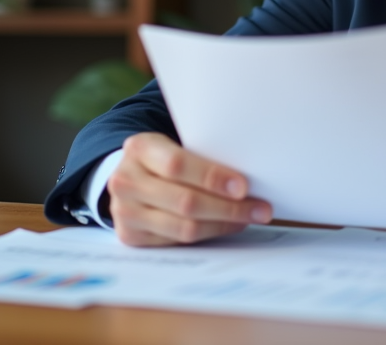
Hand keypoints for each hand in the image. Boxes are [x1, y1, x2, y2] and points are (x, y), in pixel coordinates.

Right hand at [106, 132, 272, 246]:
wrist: (128, 175)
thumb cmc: (162, 158)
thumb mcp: (173, 144)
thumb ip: (200, 155)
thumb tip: (246, 177)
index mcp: (139, 148)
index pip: (178, 166)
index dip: (213, 178)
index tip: (243, 186)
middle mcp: (126, 180)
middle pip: (185, 202)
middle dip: (229, 208)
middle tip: (261, 209)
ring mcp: (125, 212)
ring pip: (184, 227)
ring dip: (224, 224)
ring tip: (249, 218)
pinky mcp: (130, 236)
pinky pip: (178, 241)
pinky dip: (209, 234)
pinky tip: (227, 225)